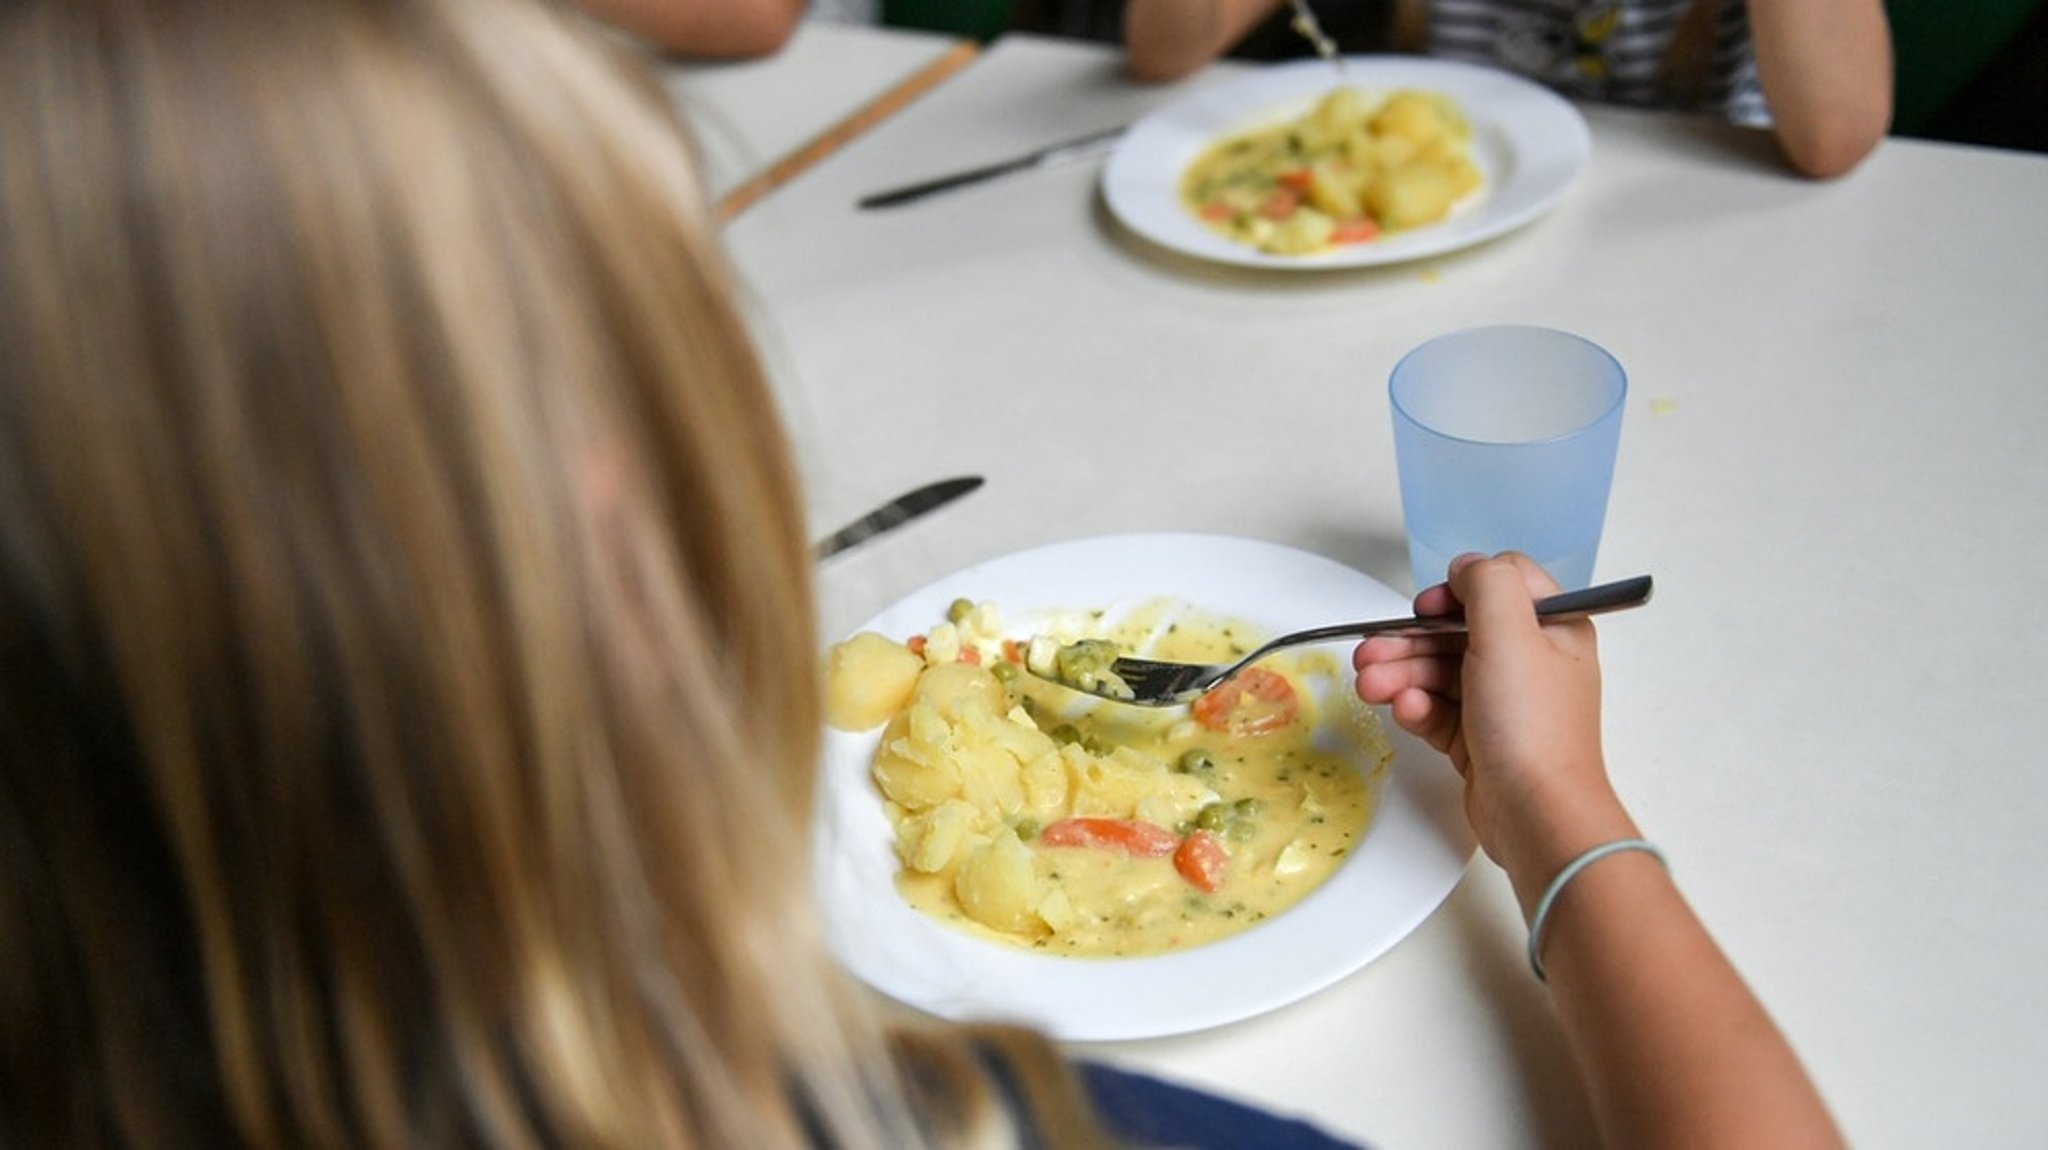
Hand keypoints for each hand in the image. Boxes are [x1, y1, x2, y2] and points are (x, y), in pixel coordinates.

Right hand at [1353, 553, 1633, 895]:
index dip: (1456, 592)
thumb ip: (1486, 584)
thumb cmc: (1532, 725)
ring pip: (1440, 672)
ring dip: (1401, 675)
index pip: (1499, 586)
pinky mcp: (1480, 739)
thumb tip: (1465, 567)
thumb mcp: (1510, 634)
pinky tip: (1404, 713)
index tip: (1426, 610)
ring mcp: (1504, 702)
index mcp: (1553, 629)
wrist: (1536, 814)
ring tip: (1369, 687)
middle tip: (1369, 653)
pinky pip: (1439, 710)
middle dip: (1409, 641)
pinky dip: (1417, 708)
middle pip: (1457, 632)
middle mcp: (1530, 661)